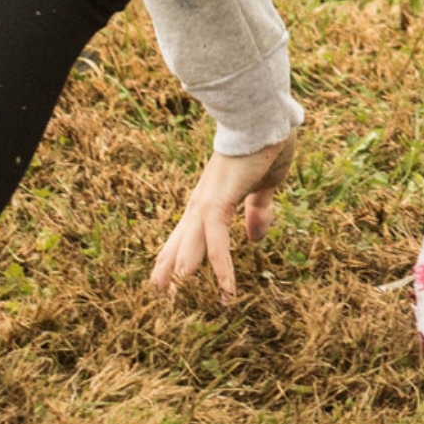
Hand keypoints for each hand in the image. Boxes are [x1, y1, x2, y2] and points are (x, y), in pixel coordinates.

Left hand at [150, 133, 296, 302]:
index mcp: (211, 199)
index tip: (168, 280)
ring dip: (184, 279)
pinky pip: (218, 243)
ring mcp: (206, 204)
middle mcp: (202, 204)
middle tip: (158, 300)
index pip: (188, 234)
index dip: (178, 256)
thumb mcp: (265, 186)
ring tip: (173, 306)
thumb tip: (254, 239)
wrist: (263, 116)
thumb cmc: (265, 143)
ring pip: (190, 249)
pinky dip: (222, 269)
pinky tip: (226, 294)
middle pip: (179, 245)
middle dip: (169, 274)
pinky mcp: (218, 203)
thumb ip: (257, 211)